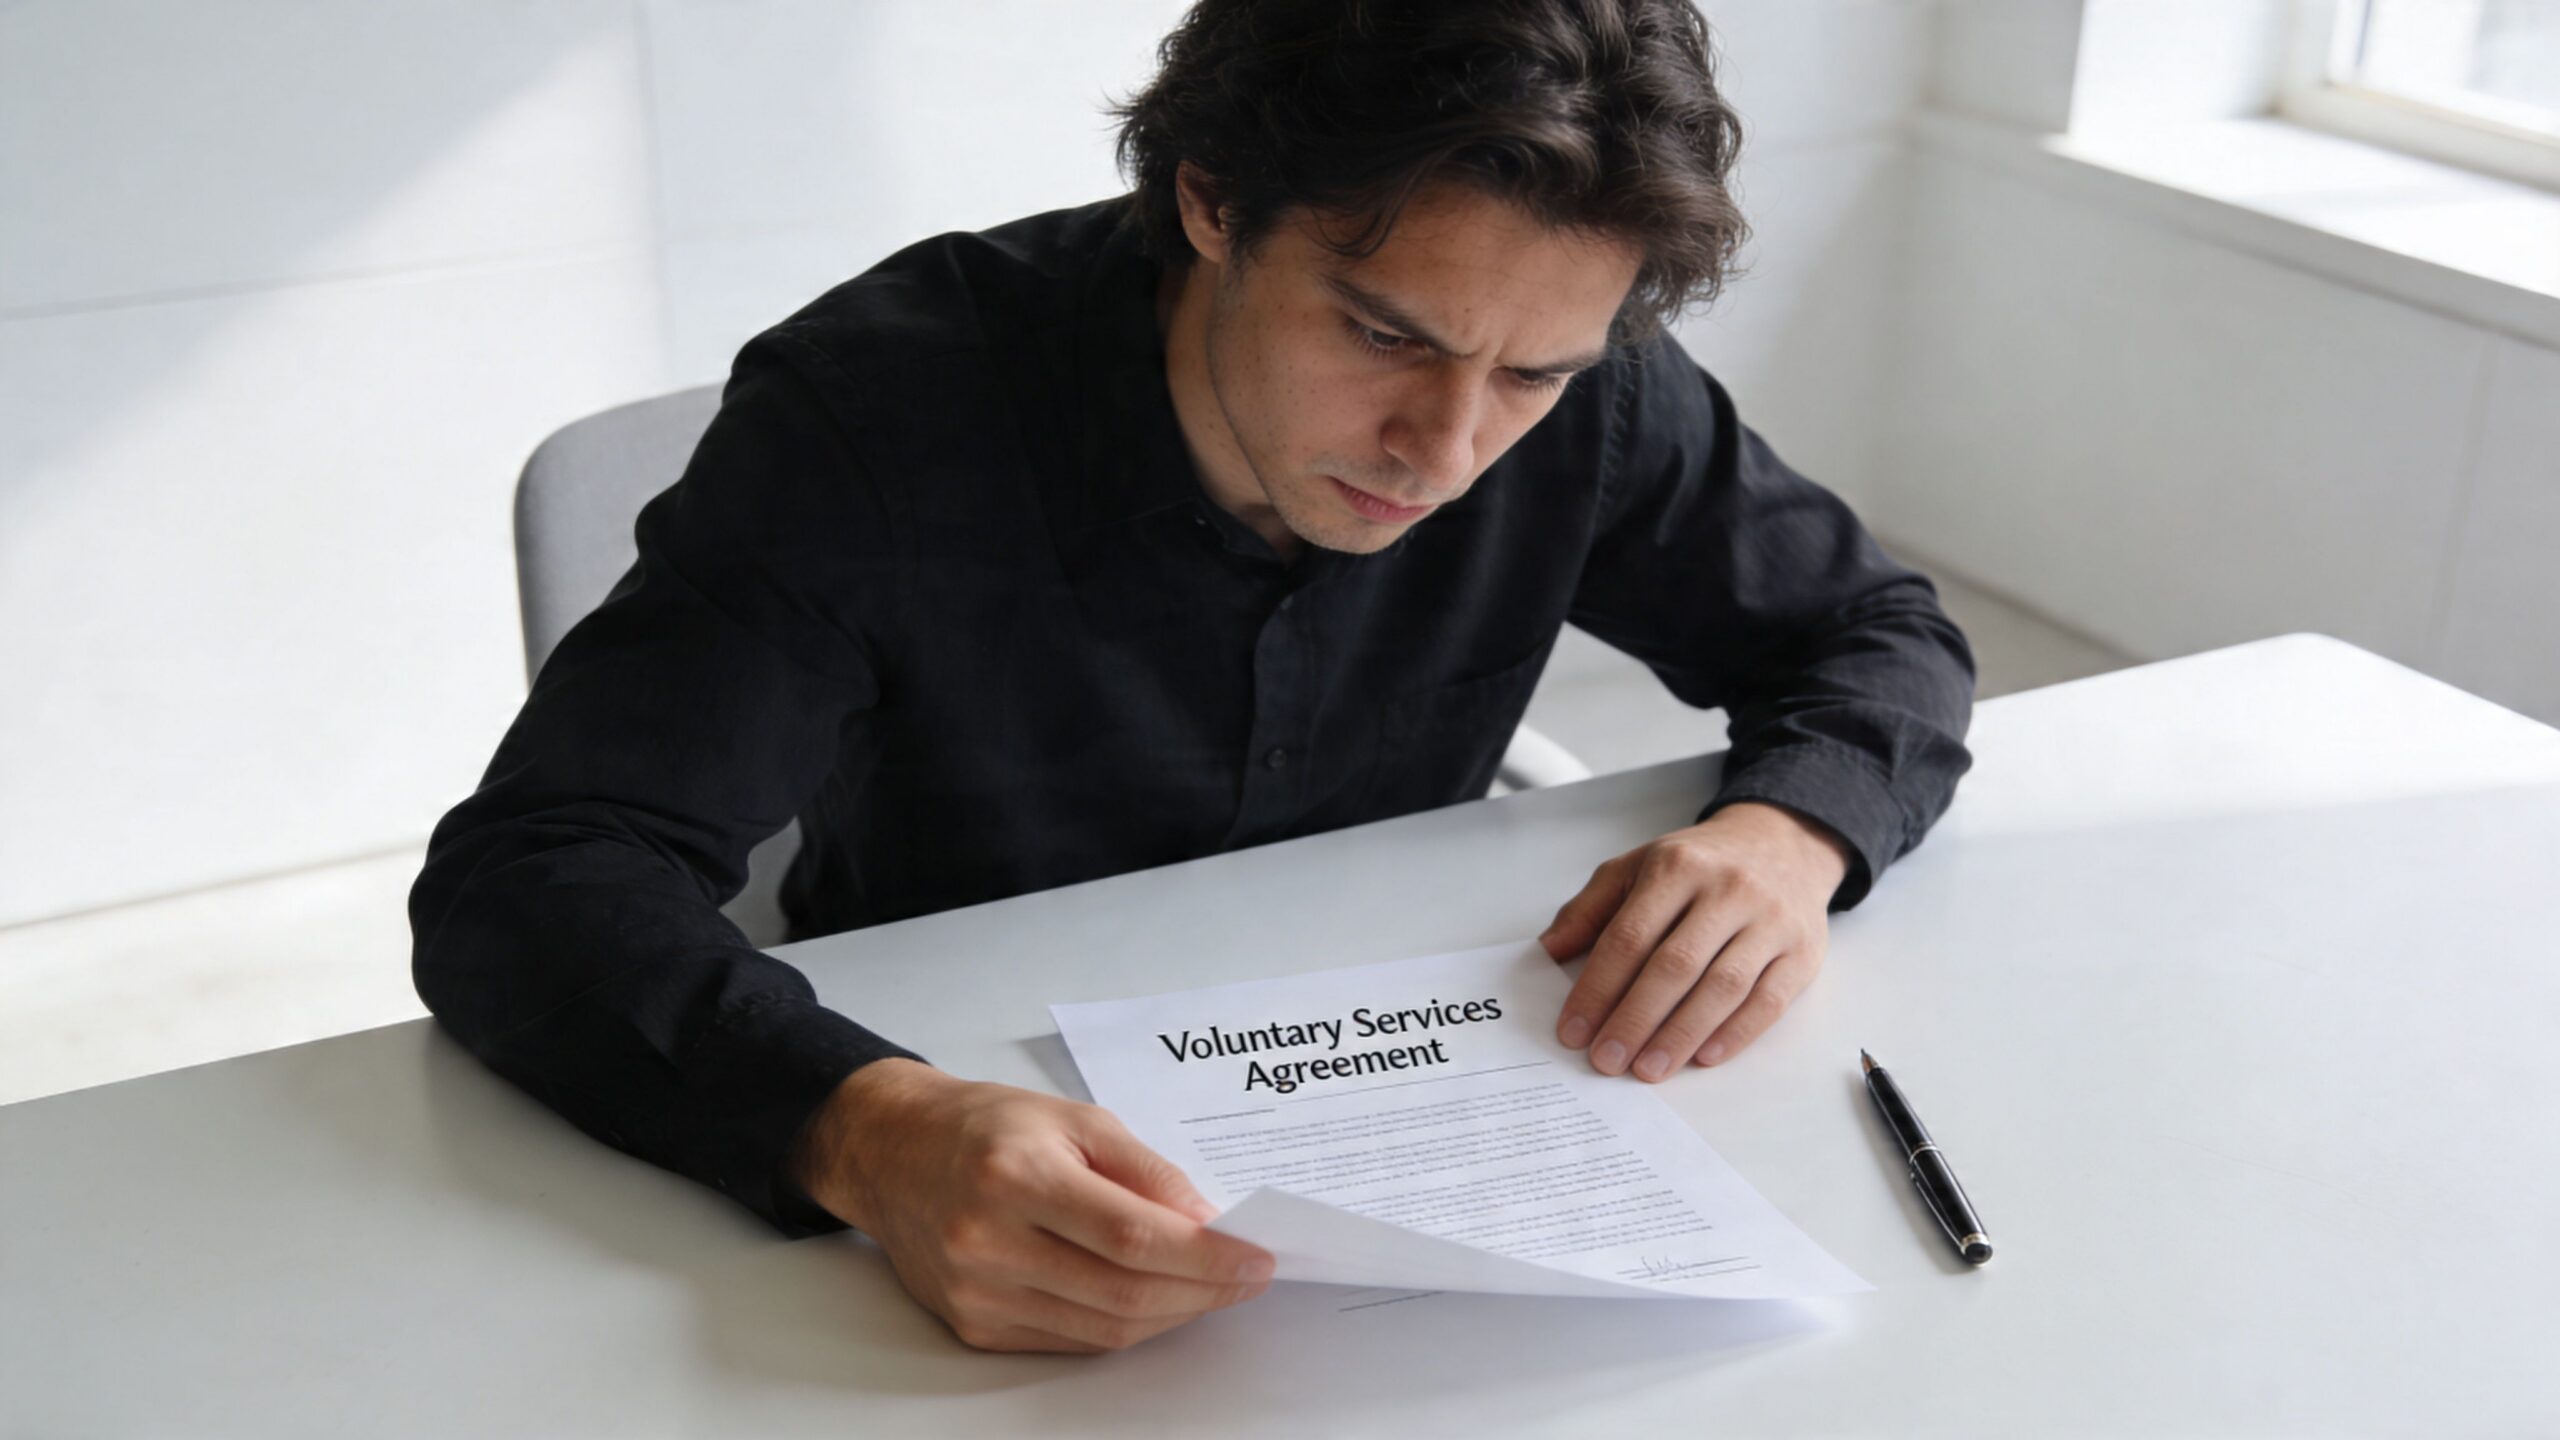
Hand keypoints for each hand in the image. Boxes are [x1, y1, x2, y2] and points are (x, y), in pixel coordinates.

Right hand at [788, 1058, 1274, 1352]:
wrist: (893, 1153)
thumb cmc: (984, 1126)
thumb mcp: (1073, 1118)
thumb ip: (1144, 1171)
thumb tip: (1206, 1222)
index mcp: (1016, 1178)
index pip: (1132, 1236)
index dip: (1205, 1258)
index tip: (1254, 1259)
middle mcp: (989, 1242)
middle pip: (1123, 1291)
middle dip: (1201, 1291)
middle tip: (1244, 1277)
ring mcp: (978, 1293)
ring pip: (1103, 1326)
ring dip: (1170, 1313)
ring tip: (1207, 1287)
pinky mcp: (974, 1325)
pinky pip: (1071, 1339)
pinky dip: (1123, 1323)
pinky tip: (1152, 1298)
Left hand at [1539, 801, 1852, 1080]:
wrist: (1783, 842)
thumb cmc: (1700, 864)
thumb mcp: (1638, 866)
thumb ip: (1591, 908)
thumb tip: (1550, 951)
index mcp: (1677, 868)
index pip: (1629, 936)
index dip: (1597, 988)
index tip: (1574, 1030)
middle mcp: (1727, 890)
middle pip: (1674, 966)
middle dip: (1635, 1020)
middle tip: (1606, 1060)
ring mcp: (1770, 921)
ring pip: (1722, 987)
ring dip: (1680, 1036)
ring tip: (1647, 1069)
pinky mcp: (1802, 951)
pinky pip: (1768, 1000)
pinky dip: (1735, 1034)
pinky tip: (1703, 1058)